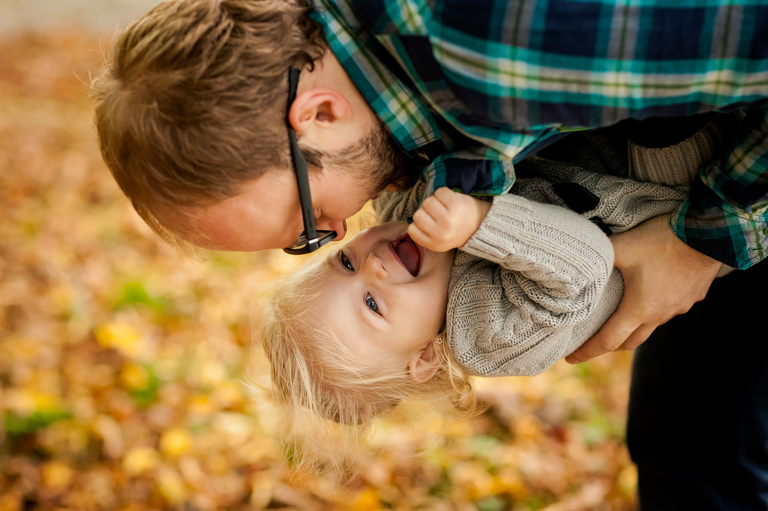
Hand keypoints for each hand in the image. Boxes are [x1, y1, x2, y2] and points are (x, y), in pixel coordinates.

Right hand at [407, 187, 491, 251]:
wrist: (481, 224)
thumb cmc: (456, 229)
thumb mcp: (438, 240)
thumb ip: (424, 234)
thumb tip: (413, 219)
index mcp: (435, 245)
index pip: (412, 229)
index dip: (419, 224)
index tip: (431, 224)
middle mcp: (441, 234)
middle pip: (418, 214)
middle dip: (426, 211)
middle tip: (438, 214)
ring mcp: (448, 219)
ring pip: (427, 202)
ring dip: (434, 201)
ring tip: (445, 207)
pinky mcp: (455, 205)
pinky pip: (438, 192)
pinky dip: (443, 193)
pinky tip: (450, 200)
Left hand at [565, 214, 720, 363]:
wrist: (709, 234)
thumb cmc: (662, 241)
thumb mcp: (622, 246)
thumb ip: (598, 256)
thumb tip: (578, 259)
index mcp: (639, 309)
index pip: (607, 340)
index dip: (587, 351)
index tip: (571, 358)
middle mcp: (660, 315)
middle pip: (630, 342)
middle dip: (609, 345)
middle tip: (592, 342)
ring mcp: (678, 308)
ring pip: (650, 326)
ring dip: (633, 328)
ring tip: (618, 320)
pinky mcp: (692, 298)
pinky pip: (668, 311)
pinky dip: (652, 311)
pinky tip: (647, 298)